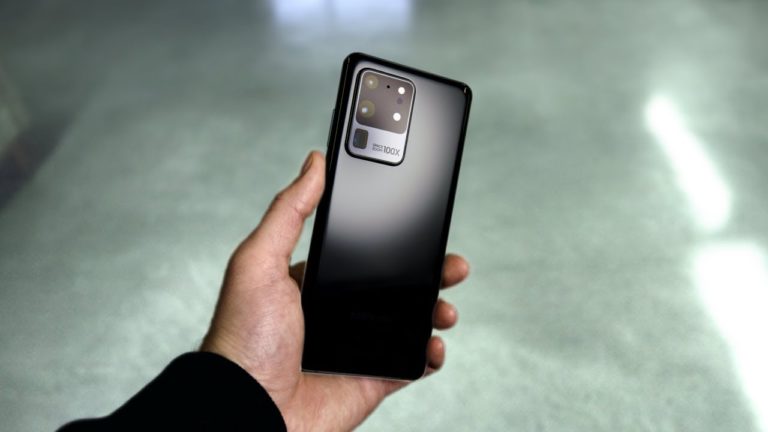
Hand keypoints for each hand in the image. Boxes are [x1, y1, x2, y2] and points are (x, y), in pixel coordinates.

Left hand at [201, 151, 468, 431]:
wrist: (249, 409)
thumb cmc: (243, 339)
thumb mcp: (258, 261)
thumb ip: (288, 211)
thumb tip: (313, 163)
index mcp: (312, 283)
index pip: (363, 254)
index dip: (395, 241)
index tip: (421, 227)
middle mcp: (337, 313)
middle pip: (395, 286)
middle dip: (428, 272)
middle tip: (451, 264)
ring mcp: (356, 347)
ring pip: (410, 322)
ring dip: (436, 310)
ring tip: (445, 306)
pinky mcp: (371, 379)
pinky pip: (412, 364)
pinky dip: (431, 354)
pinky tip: (434, 343)